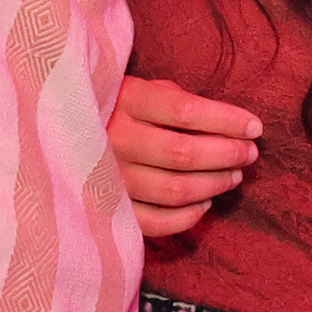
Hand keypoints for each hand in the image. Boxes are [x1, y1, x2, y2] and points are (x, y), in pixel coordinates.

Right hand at [105, 76, 261, 235]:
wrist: (56, 133)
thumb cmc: (113, 108)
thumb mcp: (139, 89)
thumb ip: (177, 100)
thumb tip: (232, 125)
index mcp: (124, 101)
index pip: (185, 111)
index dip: (227, 120)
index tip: (255, 126)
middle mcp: (113, 139)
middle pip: (184, 153)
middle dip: (228, 154)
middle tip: (250, 153)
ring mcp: (108, 178)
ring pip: (175, 189)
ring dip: (215, 184)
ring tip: (234, 175)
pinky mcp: (106, 209)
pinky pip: (155, 222)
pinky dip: (188, 216)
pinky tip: (205, 202)